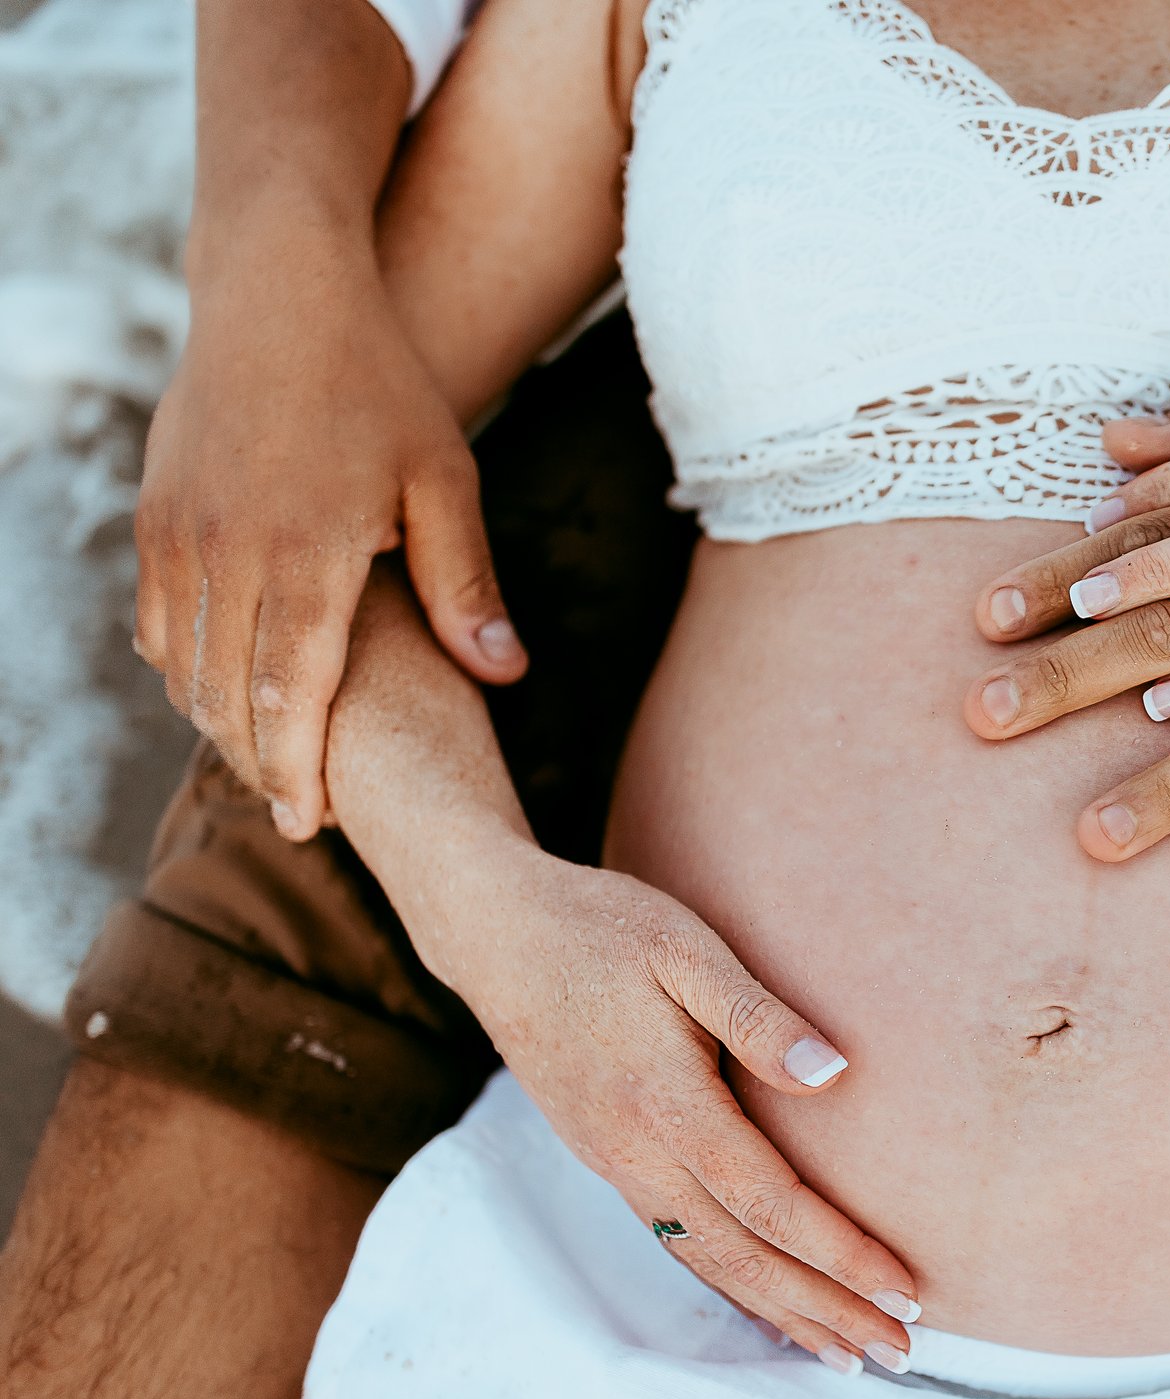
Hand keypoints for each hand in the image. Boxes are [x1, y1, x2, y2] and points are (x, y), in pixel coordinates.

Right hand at [134, 240, 524, 842]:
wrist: (277, 292)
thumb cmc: (379, 384)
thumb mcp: (444, 482)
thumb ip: (466, 587)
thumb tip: (507, 677)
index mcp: (305, 555)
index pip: (292, 698)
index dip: (301, 772)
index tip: (318, 826)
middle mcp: (225, 553)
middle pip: (230, 699)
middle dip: (263, 765)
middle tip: (301, 815)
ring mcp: (178, 535)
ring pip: (185, 668)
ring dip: (222, 726)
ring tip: (270, 768)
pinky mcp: (154, 518)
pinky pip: (157, 623)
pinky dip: (185, 672)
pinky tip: (222, 696)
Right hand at [422, 840, 916, 1370]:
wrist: (496, 935)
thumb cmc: (602, 929)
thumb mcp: (688, 950)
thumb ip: (759, 1016)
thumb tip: (835, 1074)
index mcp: (664, 1105)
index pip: (769, 1202)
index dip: (840, 1253)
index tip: (905, 1290)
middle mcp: (635, 1153)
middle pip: (744, 1257)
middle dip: (826, 1309)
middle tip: (902, 1352)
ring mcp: (616, 1164)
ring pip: (709, 1263)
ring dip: (784, 1313)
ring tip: (848, 1354)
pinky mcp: (610, 1160)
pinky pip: (680, 1244)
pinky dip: (733, 1287)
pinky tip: (770, 1309)